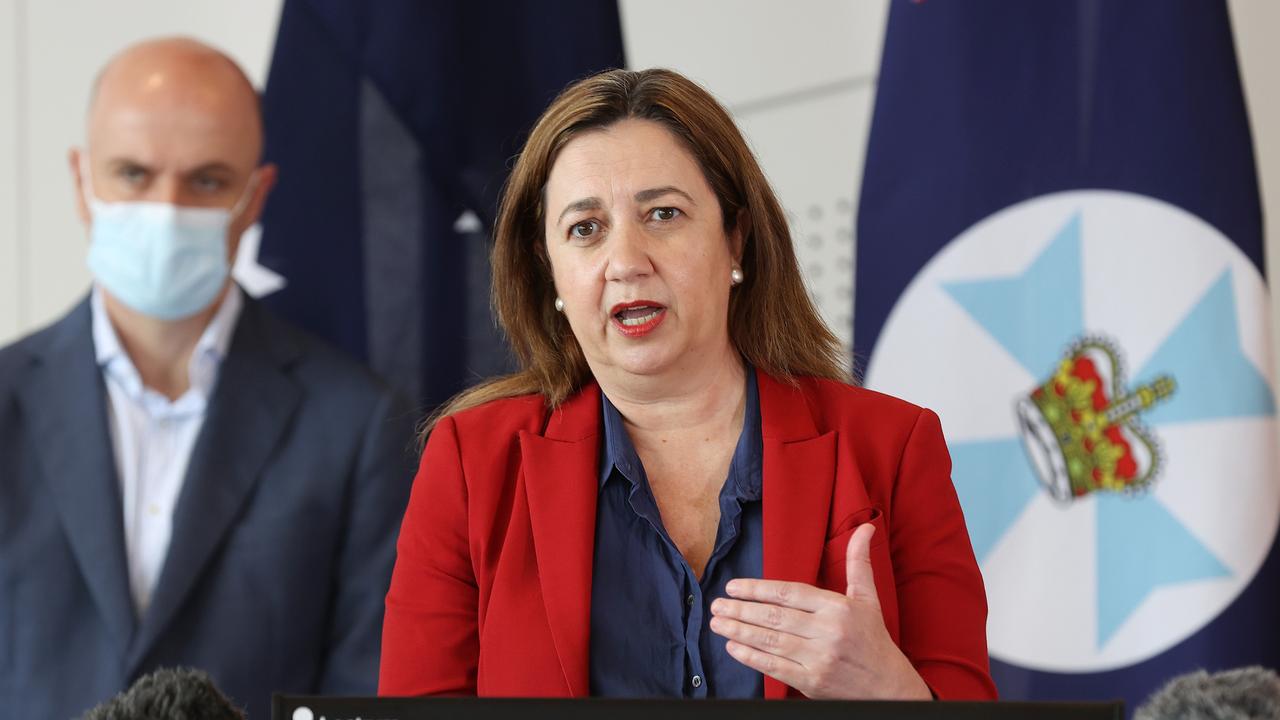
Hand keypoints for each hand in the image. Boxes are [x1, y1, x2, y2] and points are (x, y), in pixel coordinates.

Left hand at [708, 523, 931, 699]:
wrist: (889, 688)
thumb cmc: (873, 640)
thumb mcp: (868, 599)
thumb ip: (859, 563)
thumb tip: (866, 528)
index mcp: (837, 608)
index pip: (789, 594)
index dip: (758, 589)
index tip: (734, 587)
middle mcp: (827, 632)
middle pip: (775, 617)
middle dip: (741, 610)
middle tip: (716, 605)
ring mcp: (818, 658)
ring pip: (770, 641)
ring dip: (739, 631)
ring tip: (717, 623)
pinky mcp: (812, 682)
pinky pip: (775, 666)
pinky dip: (751, 657)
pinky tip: (733, 647)